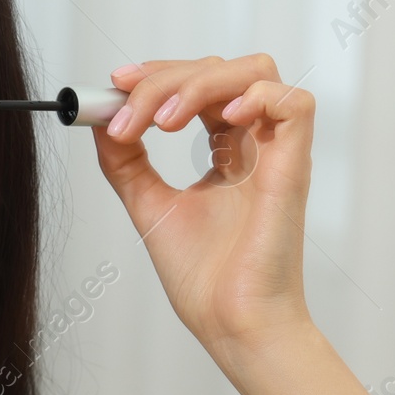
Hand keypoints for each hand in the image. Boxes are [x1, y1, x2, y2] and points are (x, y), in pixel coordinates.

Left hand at [91, 54, 317, 363]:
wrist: (231, 324)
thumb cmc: (205, 280)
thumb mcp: (150, 207)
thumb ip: (126, 163)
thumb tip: (98, 120)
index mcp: (227, 152)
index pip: (197, 85)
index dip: (157, 74)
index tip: (115, 85)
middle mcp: (254, 145)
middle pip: (218, 70)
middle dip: (163, 79)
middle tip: (126, 112)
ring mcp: (276, 154)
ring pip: (255, 71)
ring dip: (199, 83)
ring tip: (161, 123)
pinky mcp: (294, 167)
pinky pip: (295, 103)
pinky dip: (256, 96)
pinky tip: (220, 120)